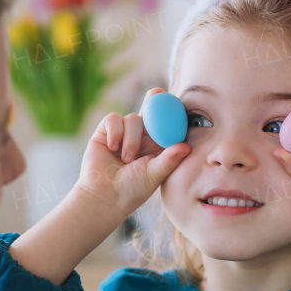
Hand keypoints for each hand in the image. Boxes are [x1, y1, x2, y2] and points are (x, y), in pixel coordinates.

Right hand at [74, 88, 190, 217]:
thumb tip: (186, 146)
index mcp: (157, 146)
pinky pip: (113, 119)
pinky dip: (115, 132)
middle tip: (157, 93)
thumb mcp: (154, 175)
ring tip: (127, 159)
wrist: (103, 196)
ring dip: (131, 138)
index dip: (173, 112)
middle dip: (154, 98)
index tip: (179, 104)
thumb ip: (169, 160)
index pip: (167, 124)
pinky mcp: (105, 132)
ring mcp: (123, 134)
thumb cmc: (132, 190)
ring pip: (132, 119)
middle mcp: (142, 138)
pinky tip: (112, 148)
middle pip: (150, 110)